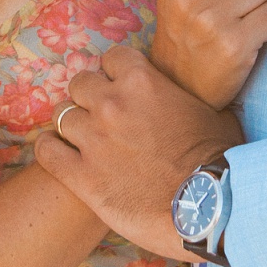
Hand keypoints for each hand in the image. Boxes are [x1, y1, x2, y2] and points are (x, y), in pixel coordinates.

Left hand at [33, 46, 243, 259]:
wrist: (210, 209)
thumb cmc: (219, 161)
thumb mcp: (214, 113)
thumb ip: (188, 97)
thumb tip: (193, 96)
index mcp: (143, 81)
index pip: (113, 57)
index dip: (117, 74)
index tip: (122, 88)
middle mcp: (112, 103)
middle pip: (80, 83)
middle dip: (90, 97)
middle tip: (102, 117)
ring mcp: (93, 139)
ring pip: (62, 114)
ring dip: (72, 125)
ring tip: (84, 139)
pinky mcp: (82, 176)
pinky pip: (47, 151)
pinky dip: (50, 150)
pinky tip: (58, 154)